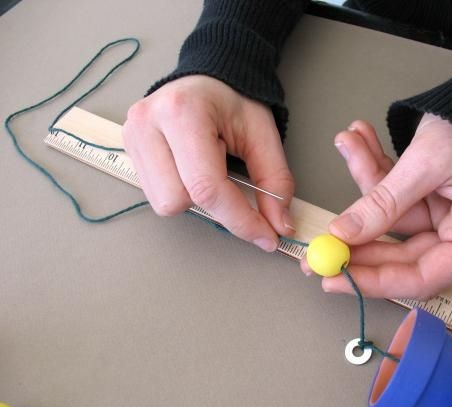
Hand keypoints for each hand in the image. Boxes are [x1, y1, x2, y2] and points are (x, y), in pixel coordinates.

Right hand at [122, 75, 294, 251]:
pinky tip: (190, 167)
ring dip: (194, 197)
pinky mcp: (128, 147)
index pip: (207, 186)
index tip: (266, 237)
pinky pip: (155, 194)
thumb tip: (279, 225)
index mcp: (183, 113)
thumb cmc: (234, 101)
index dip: (240, 220)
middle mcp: (148, 123)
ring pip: (164, 203)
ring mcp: (132, 135)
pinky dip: (181, 191)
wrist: (207, 79)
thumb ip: (275, 181)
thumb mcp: (263, 136)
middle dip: (213, 202)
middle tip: (226, 171)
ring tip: (206, 164)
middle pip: (179, 200)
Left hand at [302, 114, 451, 298]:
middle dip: (358, 240)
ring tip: (349, 144)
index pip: (423, 278)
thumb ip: (385, 201)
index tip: (334, 279)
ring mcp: (449, 218)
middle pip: (402, 255)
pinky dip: (376, 171)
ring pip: (392, 220)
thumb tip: (343, 234)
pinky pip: (396, 198)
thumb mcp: (428, 161)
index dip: (375, 282)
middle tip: (320, 241)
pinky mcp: (433, 201)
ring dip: (366, 182)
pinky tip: (359, 143)